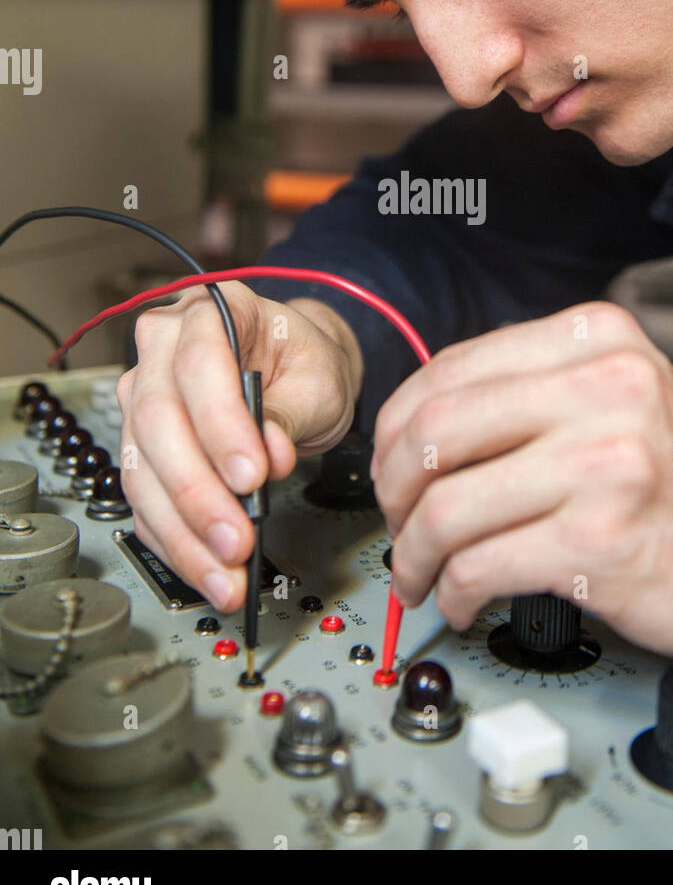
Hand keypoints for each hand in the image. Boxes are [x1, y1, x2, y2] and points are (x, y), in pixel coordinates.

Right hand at [117, 283, 362, 611]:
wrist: (294, 375)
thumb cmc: (305, 364)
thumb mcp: (318, 380)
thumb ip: (291, 414)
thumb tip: (272, 456)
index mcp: (212, 313)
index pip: (200, 364)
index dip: (220, 424)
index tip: (252, 476)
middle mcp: (164, 351)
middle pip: (157, 421)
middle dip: (197, 492)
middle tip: (236, 538)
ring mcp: (143, 399)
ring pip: (142, 469)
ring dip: (183, 530)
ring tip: (225, 572)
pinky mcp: (141, 448)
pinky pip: (144, 501)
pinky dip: (174, 542)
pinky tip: (204, 569)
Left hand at [370, 301, 672, 660]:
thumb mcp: (616, 391)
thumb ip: (528, 388)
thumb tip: (413, 427)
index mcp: (593, 339)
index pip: (450, 369)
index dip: (396, 426)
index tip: (390, 464)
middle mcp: (601, 389)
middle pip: (434, 431)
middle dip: (393, 488)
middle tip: (396, 522)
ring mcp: (602, 465)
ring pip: (448, 507)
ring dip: (414, 552)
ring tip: (419, 572)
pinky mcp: (599, 541)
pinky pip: (481, 566)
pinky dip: (453, 590)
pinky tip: (460, 599)